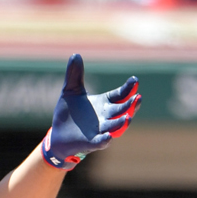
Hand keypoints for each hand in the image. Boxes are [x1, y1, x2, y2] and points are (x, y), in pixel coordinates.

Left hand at [41, 54, 139, 168]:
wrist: (57, 134)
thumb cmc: (68, 113)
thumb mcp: (70, 91)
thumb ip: (74, 74)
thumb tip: (76, 54)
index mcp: (104, 103)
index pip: (120, 95)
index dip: (128, 89)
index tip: (135, 80)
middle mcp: (106, 117)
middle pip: (122, 110)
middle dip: (131, 105)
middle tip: (138, 97)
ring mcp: (100, 130)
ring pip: (115, 127)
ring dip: (122, 123)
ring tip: (128, 117)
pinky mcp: (92, 142)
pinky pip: (101, 142)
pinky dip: (105, 139)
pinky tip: (108, 136)